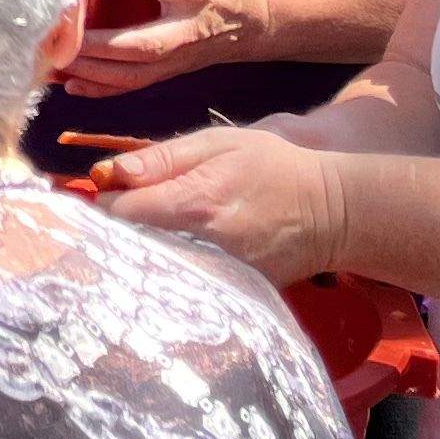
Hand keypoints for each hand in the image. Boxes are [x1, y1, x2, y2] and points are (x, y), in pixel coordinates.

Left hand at [60, 0, 275, 93]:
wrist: (248, 21)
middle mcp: (184, 30)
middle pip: (144, 44)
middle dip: (103, 43)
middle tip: (66, 36)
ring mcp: (175, 58)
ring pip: (134, 73)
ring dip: (93, 72)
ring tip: (57, 61)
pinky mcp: (166, 73)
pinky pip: (132, 86)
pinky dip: (100, 89)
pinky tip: (70, 85)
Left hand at [93, 125, 351, 282]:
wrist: (332, 211)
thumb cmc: (272, 166)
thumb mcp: (218, 143)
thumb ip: (162, 157)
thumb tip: (111, 171)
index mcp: (193, 202)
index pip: (122, 213)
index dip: (108, 201)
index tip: (110, 191)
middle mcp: (202, 246)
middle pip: (133, 248)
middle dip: (119, 233)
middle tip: (126, 216)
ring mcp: (220, 277)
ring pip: (157, 272)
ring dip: (144, 254)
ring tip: (150, 236)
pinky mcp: (234, 295)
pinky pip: (188, 288)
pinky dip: (174, 274)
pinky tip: (178, 259)